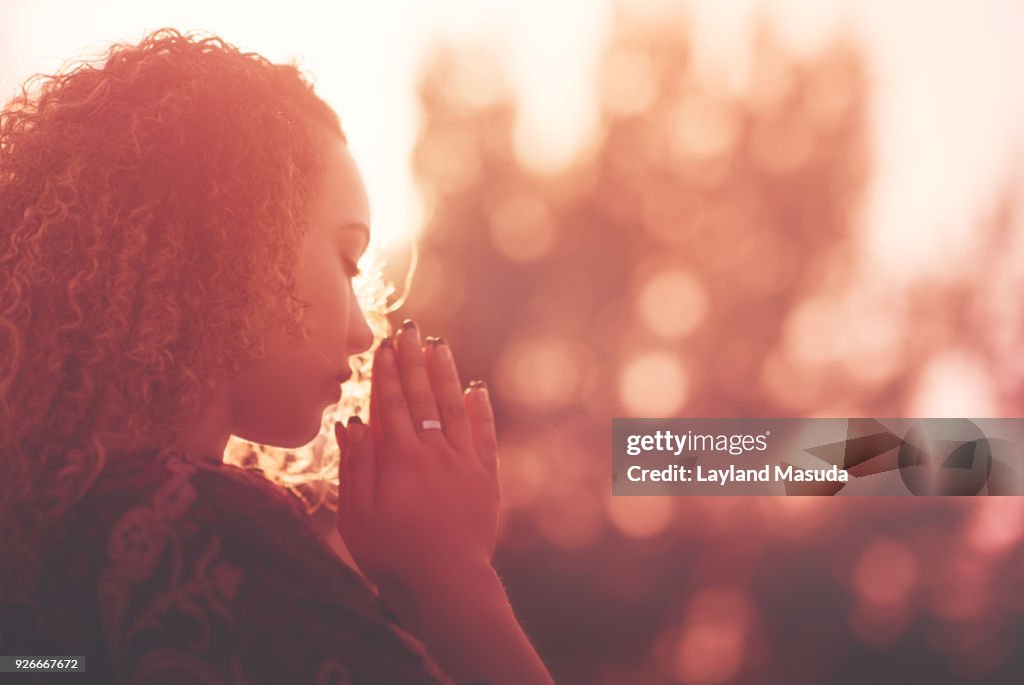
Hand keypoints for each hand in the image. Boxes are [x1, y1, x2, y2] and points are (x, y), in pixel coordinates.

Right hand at [333, 320, 500, 595]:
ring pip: (454, 407)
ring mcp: (463, 463)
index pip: (391, 404)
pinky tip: (477, 389)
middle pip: (422, 396)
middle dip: (414, 361)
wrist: (447, 582)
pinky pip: (484, 435)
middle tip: (410, 330)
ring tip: (440, 345)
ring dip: (446, 374)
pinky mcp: (486, 479)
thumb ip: (356, 465)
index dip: (386, 372)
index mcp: (400, 458)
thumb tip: (352, 421)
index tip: (384, 345)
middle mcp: (434, 451)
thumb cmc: (393, 554)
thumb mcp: (358, 515)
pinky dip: (481, 410)